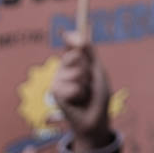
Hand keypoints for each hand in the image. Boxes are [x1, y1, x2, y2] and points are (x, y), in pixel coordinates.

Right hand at [51, 31, 112, 152]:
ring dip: (85, 84)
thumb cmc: (98, 96)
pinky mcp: (55, 92)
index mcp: (74, 61)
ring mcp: (58, 80)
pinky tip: (78, 100)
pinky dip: (80, 94)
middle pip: (74, 56)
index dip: (74, 39)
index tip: (78, 39)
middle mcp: (63, 68)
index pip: (71, 43)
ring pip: (75, 73)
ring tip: (85, 93)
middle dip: (87, 68)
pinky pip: (71, 86)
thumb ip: (89, 51)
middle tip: (90, 80)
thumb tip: (78, 33)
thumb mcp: (98, 70)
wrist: (95, 119)